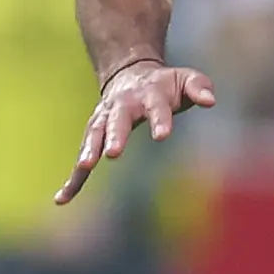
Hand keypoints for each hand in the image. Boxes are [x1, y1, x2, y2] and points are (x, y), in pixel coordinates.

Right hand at [56, 59, 215, 203]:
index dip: (160, 120)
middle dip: (115, 136)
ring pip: (94, 134)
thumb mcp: (185, 79)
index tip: (163, 136)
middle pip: (117, 121)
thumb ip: (199, 87)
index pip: (156, 107)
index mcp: (148, 94)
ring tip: (84, 167)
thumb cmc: (164, 84)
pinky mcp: (95, 134)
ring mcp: (104, 119)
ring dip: (88, 150)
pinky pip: (82, 158)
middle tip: (113, 153)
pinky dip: (74, 179)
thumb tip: (211, 100)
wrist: (130, 74)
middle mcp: (122, 106)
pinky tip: (62, 199)